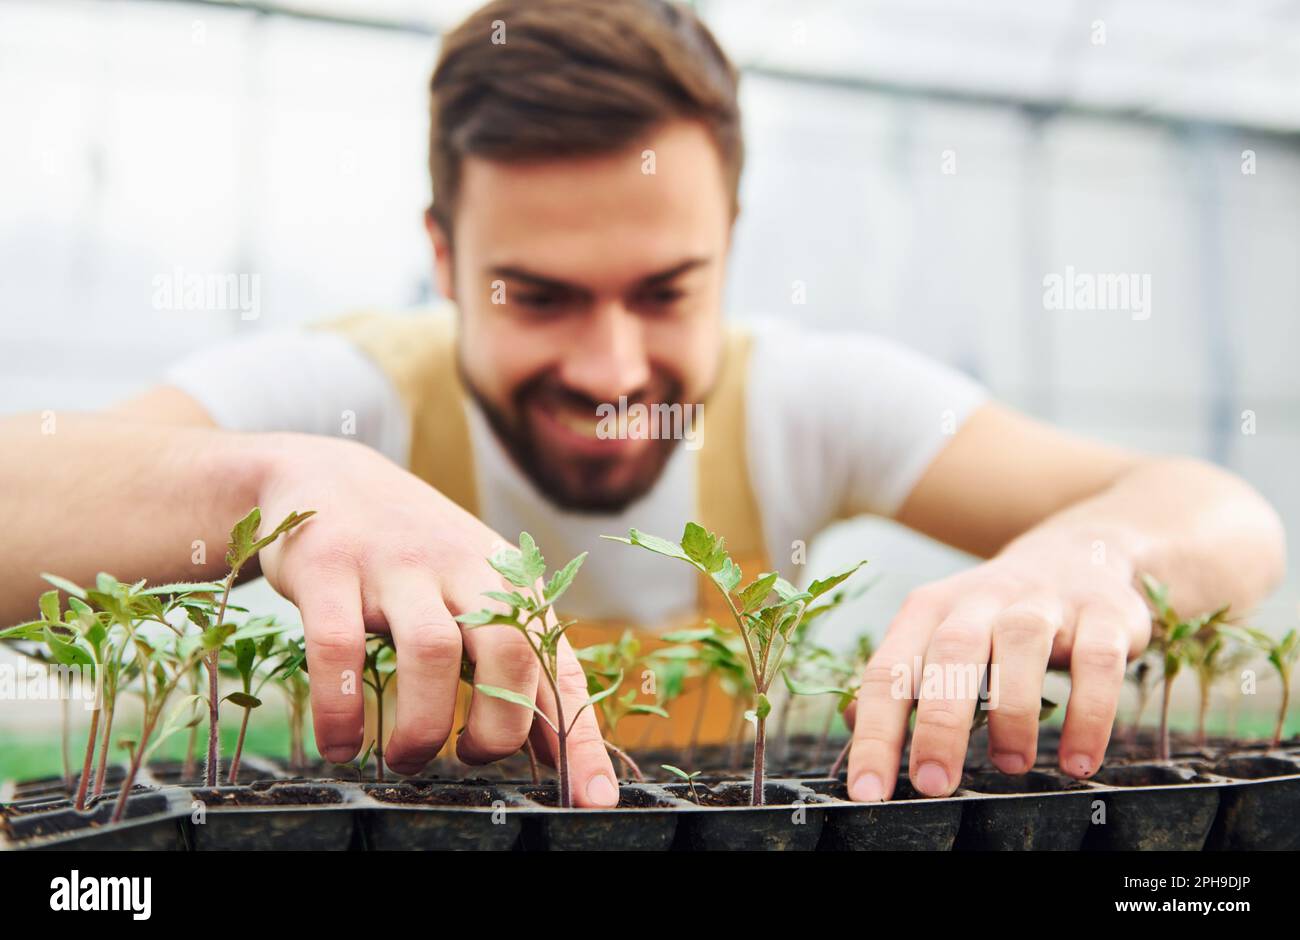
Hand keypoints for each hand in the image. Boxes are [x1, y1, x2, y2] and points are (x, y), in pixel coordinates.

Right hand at [252, 434, 617, 804]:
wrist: (326, 476)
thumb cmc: (414, 558)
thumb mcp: (476, 595)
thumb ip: (515, 667)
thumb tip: (565, 754)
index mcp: (508, 581)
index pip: (559, 665)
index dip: (581, 736)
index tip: (596, 799)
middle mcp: (461, 566)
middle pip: (509, 651)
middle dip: (499, 726)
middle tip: (470, 757)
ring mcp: (395, 564)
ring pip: (432, 651)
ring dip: (421, 726)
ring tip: (406, 757)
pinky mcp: (329, 567)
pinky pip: (339, 648)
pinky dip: (342, 709)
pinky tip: (341, 742)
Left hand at [845, 527, 1150, 799]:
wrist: (1077, 552)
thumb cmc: (992, 617)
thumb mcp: (939, 634)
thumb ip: (901, 677)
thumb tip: (853, 723)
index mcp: (929, 610)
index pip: (889, 671)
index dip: (876, 733)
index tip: (868, 792)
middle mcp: (980, 598)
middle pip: (951, 651)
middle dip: (939, 722)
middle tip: (934, 784)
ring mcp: (1043, 601)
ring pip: (1021, 643)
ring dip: (1014, 712)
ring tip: (1011, 765)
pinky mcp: (1103, 613)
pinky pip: (1097, 661)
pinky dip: (1090, 715)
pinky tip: (1078, 762)